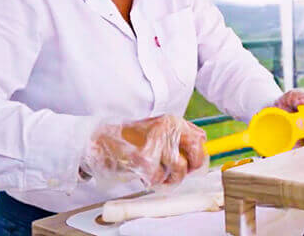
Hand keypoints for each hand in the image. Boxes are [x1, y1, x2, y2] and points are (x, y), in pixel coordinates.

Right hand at [82, 115, 207, 186]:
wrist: (101, 139)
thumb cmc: (132, 137)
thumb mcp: (159, 127)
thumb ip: (181, 133)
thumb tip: (203, 143)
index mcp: (173, 121)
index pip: (200, 140)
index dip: (198, 156)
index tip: (191, 164)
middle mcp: (167, 129)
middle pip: (196, 153)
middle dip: (190, 167)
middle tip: (178, 172)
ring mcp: (156, 144)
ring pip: (179, 169)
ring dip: (171, 178)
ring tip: (158, 174)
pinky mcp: (144, 160)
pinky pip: (159, 178)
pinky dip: (153, 181)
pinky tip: (144, 175)